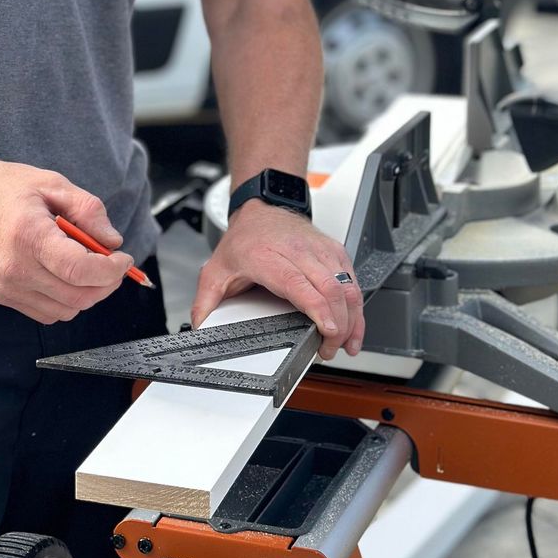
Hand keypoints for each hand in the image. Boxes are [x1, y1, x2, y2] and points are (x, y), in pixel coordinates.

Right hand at [0, 157, 133, 322]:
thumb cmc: (3, 188)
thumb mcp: (53, 183)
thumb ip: (89, 211)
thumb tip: (113, 242)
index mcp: (28, 236)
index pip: (80, 271)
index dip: (111, 270)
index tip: (123, 259)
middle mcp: (14, 269)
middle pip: (77, 297)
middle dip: (105, 284)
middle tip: (114, 263)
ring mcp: (4, 287)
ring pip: (64, 311)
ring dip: (86, 294)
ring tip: (87, 266)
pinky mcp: (0, 296)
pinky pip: (45, 312)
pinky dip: (64, 300)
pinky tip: (63, 274)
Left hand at [191, 201, 363, 360]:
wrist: (261, 208)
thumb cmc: (244, 239)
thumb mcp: (216, 270)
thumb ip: (205, 302)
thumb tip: (200, 328)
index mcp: (268, 257)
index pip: (299, 284)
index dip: (318, 308)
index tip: (326, 330)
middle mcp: (298, 251)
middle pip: (329, 288)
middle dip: (337, 324)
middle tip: (329, 349)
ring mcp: (319, 249)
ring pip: (346, 284)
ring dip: (352, 317)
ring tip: (345, 344)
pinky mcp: (334, 250)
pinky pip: (352, 278)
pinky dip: (357, 305)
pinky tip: (354, 325)